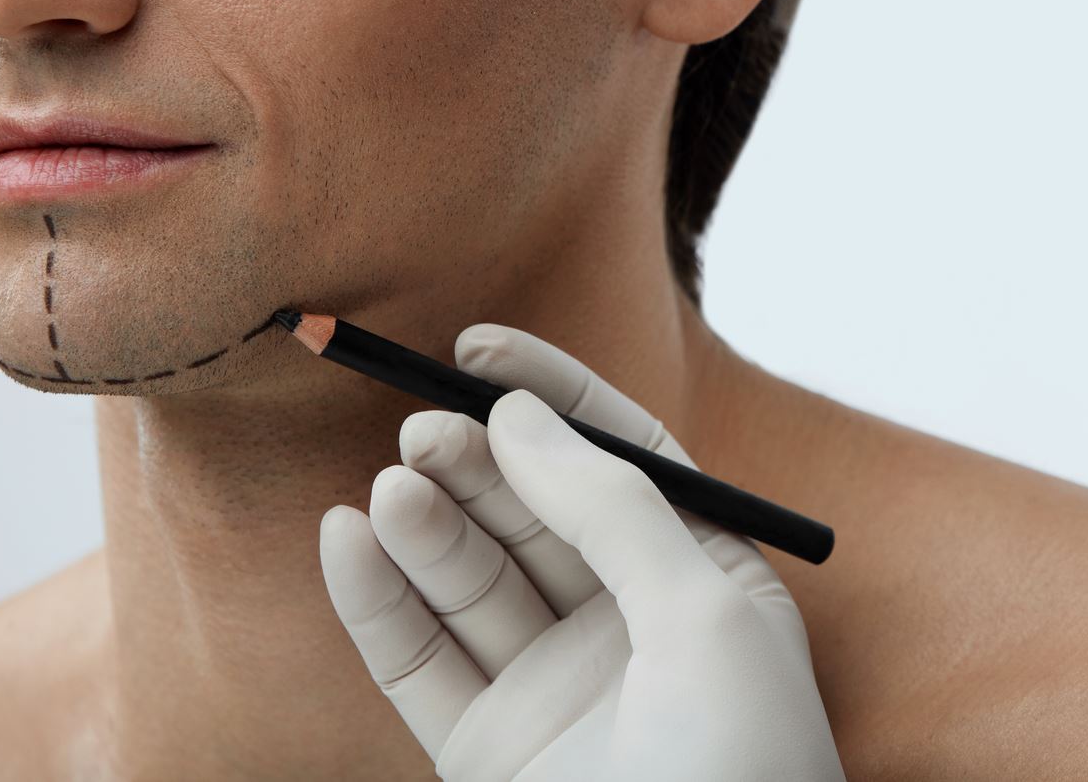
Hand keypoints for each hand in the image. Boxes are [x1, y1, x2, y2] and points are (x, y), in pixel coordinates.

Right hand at [317, 323, 844, 780]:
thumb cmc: (744, 767)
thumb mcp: (701, 613)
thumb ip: (612, 506)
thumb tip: (522, 414)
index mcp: (702, 577)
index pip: (622, 456)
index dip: (553, 396)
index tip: (480, 347)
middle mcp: (624, 625)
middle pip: (534, 510)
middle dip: (480, 458)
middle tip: (424, 424)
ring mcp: (552, 688)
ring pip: (469, 578)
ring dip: (426, 523)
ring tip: (393, 485)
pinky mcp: (484, 752)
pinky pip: (417, 660)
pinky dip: (375, 600)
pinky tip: (343, 538)